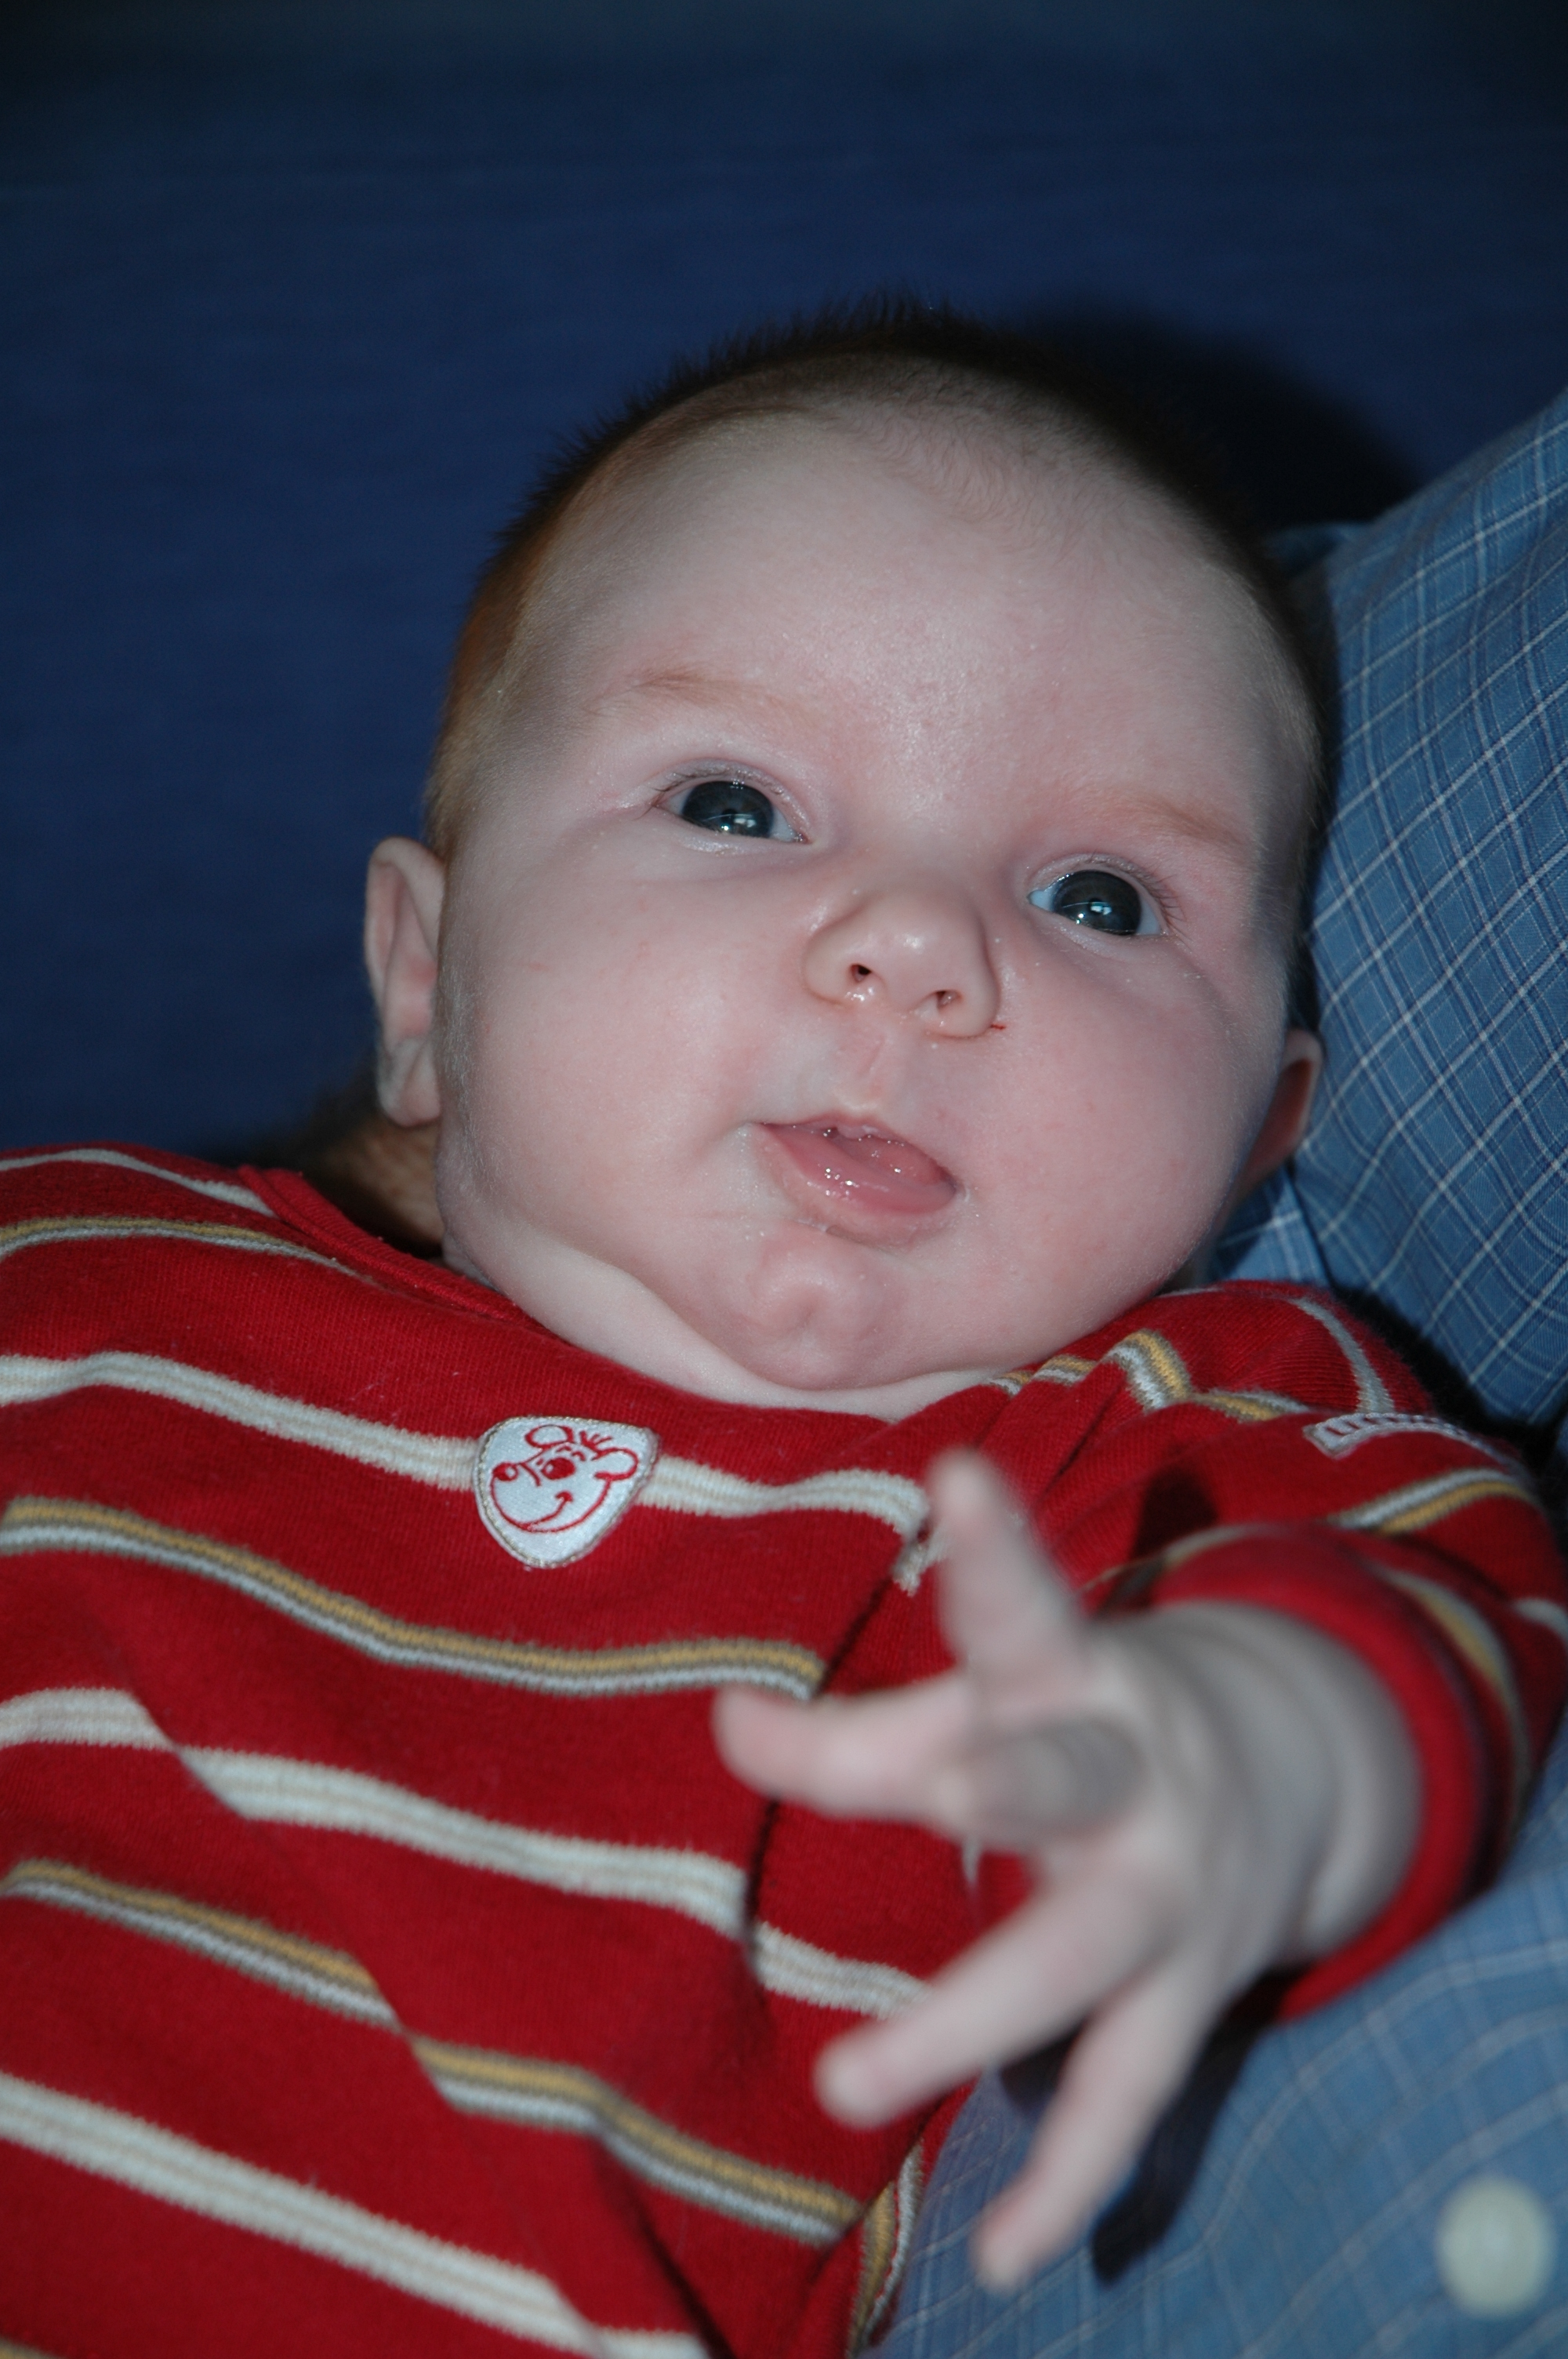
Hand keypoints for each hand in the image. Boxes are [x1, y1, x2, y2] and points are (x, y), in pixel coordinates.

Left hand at [714, 1451, 1414, 2284]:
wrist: (1295, 1764)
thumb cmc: (1083, 1714)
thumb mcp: (1004, 1693)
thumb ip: (863, 1724)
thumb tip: (720, 1720)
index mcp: (1077, 1669)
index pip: (1023, 1607)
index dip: (994, 1546)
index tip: (956, 1471)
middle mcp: (1131, 1768)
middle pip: (1063, 1776)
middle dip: (1013, 1784)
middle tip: (953, 1789)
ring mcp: (1170, 1888)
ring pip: (1076, 1957)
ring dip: (971, 2019)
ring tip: (850, 2086)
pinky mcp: (1190, 1987)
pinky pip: (1126, 2091)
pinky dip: (1066, 2177)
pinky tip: (1000, 2252)